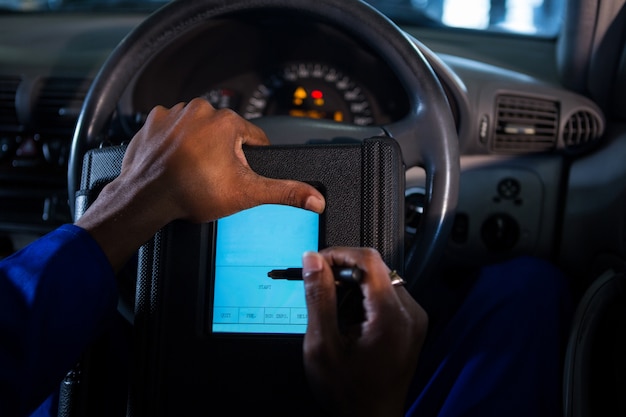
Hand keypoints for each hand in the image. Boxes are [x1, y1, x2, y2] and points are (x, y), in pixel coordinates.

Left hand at [76, 98, 324, 270]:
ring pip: (198, 130)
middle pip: (224, 134)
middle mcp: (200, 110)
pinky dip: (175, 144)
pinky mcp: (153, 121)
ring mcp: (174, 113)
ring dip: (198, 147)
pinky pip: (172, 129)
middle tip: (212, 177)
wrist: (146, 198)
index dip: (250, 160)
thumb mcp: (246, 194)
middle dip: (223, 154)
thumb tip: (315, 197)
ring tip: (192, 171)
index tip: (238, 174)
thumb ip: (285, 192)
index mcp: (226, 121)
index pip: (253, 138)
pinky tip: (175, 162)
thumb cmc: (191, 192)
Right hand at [302, 248, 427, 416]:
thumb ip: (319, 297)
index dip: (338, 254)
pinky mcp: (410, 325)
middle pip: (375, 268)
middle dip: (343, 274)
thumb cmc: (349, 394)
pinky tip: (350, 322)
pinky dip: (365, 299)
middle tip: (320, 293)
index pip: (369, 259)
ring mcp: (413, 319)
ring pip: (380, 280)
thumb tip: (312, 261)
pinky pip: (387, 296)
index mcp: (392, 316)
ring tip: (335, 315)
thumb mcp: (322, 345)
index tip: (316, 264)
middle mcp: (410, 313)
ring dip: (354, 287)